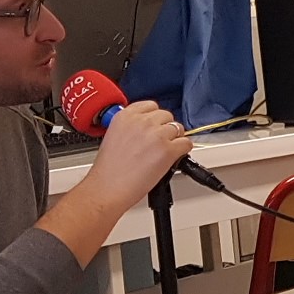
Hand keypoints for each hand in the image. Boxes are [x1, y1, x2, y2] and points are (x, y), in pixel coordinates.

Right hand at [77, 100, 191, 209]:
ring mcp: (156, 135)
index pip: (151, 106)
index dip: (155, 119)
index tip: (155, 127)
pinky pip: (186, 144)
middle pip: (167, 116)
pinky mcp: (168, 150)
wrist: (107, 188)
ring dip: (174, 140)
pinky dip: (183, 151)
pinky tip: (172, 158)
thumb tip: (148, 128)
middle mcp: (142, 122)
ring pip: (178, 129)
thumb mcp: (114, 135)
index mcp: (126, 116)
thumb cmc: (108, 169)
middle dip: (165, 129)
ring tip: (163, 153)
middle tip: (159, 143)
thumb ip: (132, 127)